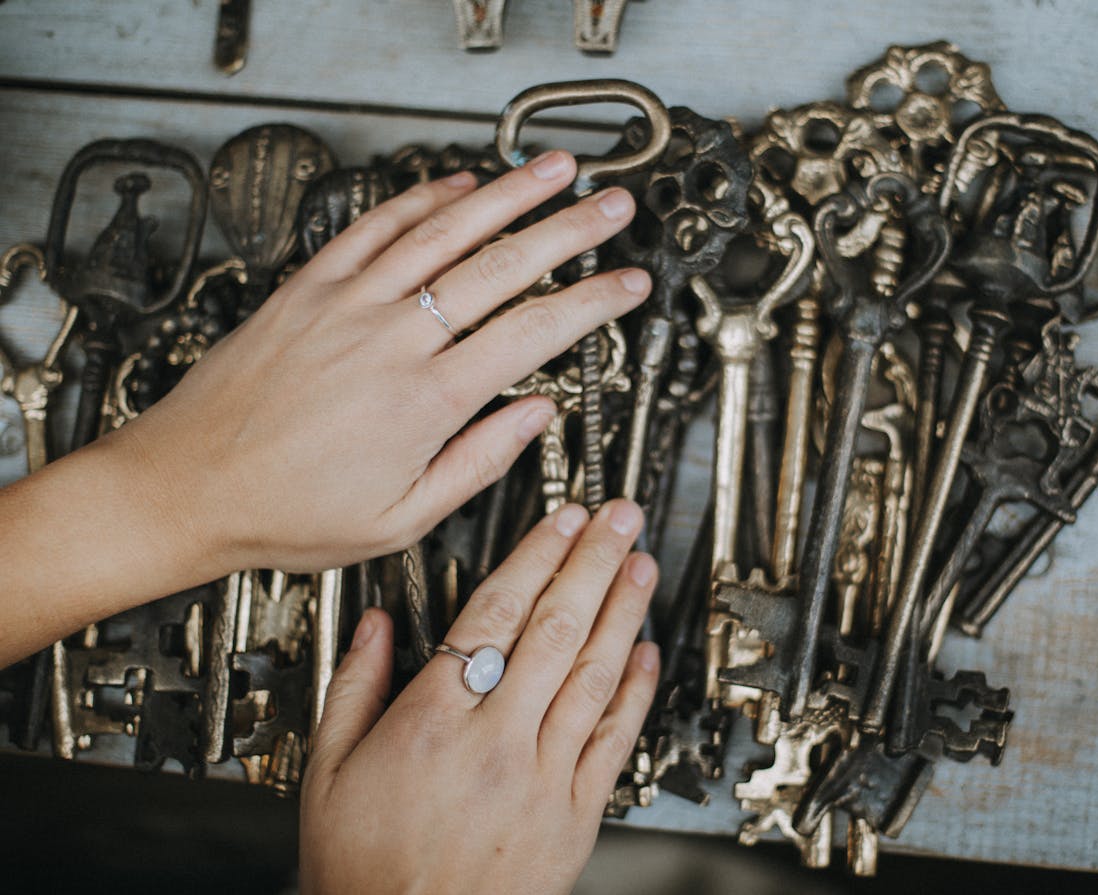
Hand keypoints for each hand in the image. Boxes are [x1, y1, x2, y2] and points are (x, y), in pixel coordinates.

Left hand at [118, 149, 648, 573]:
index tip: (627, 286)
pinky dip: (420, 199)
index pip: (532, 335)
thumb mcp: (399, 518)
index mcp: (424, 403)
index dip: (592, 304)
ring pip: (444, 233)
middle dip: (569, 231)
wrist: (186, 485)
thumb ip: (477, 463)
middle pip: (501, 267)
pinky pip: (374, 228)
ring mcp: (348, 305)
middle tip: (612, 207)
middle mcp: (391, 341)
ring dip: (507, 195)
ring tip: (554, 170)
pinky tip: (457, 185)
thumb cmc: (286, 511)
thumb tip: (535, 417)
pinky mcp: (309, 288)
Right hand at [300, 500, 660, 894]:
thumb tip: (374, 626)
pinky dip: (634, 691)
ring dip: (622, 612)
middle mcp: (496, 740)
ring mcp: (543, 776)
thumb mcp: (327, 773)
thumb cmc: (365, 871)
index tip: (562, 520)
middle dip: (592, 563)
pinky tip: (646, 653)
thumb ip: (353, 689)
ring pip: (593, 674)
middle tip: (620, 519)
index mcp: (433, 722)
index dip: (536, 557)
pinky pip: (612, 740)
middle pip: (555, 630)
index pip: (496, 615)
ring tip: (641, 564)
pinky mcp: (575, 813)